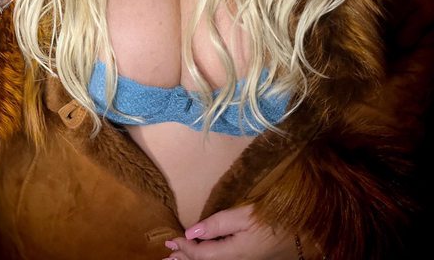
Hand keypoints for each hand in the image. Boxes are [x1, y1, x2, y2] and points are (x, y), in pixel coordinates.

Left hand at [163, 205, 297, 259]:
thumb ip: (217, 223)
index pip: (201, 255)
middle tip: (167, 256)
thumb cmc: (273, 219)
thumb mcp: (244, 215)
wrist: (303, 231)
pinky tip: (203, 257)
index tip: (170, 239)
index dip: (185, 248)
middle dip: (185, 259)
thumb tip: (191, 232)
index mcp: (233, 254)